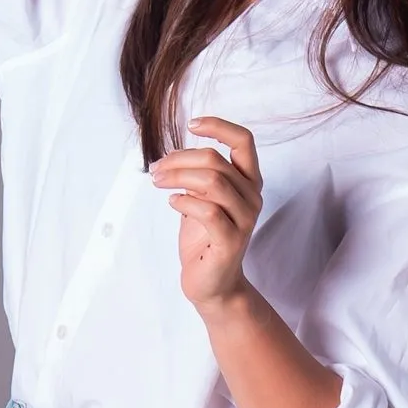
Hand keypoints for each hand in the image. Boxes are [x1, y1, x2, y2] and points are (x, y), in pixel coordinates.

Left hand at [151, 116, 262, 314]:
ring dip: (177, 177)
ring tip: (158, 182)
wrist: (212, 283)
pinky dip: (184, 202)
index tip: (192, 124)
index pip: (244, 141)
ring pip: (213, 182)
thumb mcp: (199, 197)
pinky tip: (172, 203)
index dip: (219, 126)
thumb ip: (196, 174)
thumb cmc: (204, 237)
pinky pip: (208, 211)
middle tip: (155, 169)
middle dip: (178, 160)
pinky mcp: (232, 241)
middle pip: (215, 161)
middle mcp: (252, 197)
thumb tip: (174, 154)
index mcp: (247, 181)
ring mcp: (245, 220)